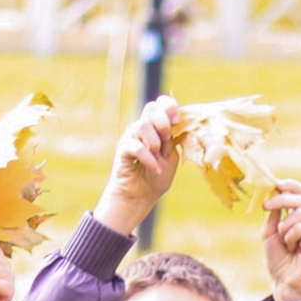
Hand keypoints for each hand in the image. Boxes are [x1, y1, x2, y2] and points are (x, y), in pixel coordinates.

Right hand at [91, 96, 179, 236]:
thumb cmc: (156, 176)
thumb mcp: (171, 156)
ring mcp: (131, 137)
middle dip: (163, 123)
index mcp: (156, 127)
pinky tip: (154, 169)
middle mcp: (142, 128)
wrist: (140, 196)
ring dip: (155, 142)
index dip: (169, 107)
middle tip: (166, 141)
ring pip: (143, 125)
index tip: (177, 121)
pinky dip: (148, 159)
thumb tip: (177, 125)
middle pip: (151, 108)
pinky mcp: (123, 149)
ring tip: (157, 156)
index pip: (160, 104)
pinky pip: (136, 146)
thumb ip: (172, 140)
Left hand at [259, 179, 300, 300]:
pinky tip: (293, 248)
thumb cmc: (279, 259)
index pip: (300, 190)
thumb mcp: (270, 232)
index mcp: (300, 214)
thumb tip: (273, 193)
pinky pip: (300, 227)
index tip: (274, 184)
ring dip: (284, 228)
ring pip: (298, 213)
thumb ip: (273, 213)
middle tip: (266, 207)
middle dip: (280, 199)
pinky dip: (290, 237)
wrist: (285, 281)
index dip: (288, 184)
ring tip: (285, 243)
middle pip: (299, 196)